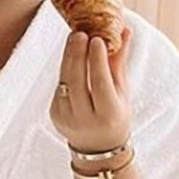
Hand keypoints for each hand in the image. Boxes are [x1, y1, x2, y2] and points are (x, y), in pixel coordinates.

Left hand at [50, 26, 133, 152]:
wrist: (99, 148)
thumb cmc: (115, 114)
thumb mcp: (122, 92)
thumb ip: (119, 61)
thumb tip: (125, 30)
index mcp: (108, 115)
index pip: (100, 83)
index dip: (97, 60)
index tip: (96, 39)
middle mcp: (85, 118)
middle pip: (77, 80)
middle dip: (77, 54)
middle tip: (80, 33)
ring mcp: (66, 117)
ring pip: (64, 81)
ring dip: (68, 57)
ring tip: (74, 38)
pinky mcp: (54, 113)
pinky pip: (59, 86)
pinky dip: (65, 69)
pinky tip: (71, 55)